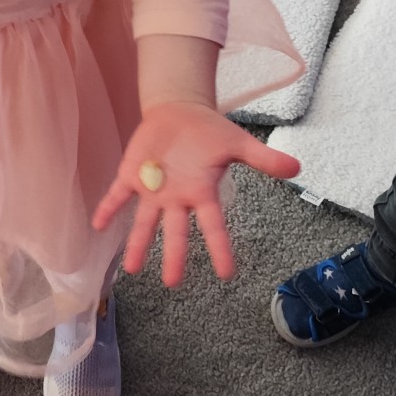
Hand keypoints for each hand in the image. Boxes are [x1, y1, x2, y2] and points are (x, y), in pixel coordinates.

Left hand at [94, 102, 299, 284]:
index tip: (227, 275)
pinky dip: (108, 208)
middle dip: (174, 256)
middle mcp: (177, 199)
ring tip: (132, 269)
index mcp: (202, 193)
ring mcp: (152, 190)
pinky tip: (97, 225)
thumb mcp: (238, 143)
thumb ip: (263, 159)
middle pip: (175, 232)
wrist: (179, 112)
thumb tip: (297, 168)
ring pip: (143, 222)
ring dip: (137, 244)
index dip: (220, 249)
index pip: (213, 226)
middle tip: (172, 283)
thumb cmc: (209, 132)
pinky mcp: (131, 176)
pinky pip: (118, 196)